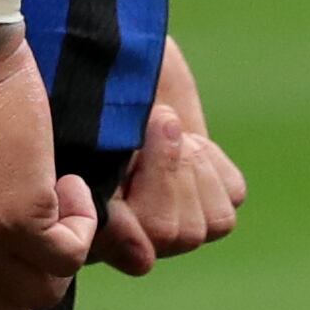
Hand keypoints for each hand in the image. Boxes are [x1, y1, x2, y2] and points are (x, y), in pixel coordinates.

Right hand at [96, 36, 246, 275]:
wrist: (119, 59)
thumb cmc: (86, 85)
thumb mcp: (80, 118)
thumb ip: (93, 161)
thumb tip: (126, 235)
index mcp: (87, 220)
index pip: (121, 250)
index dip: (127, 228)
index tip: (125, 161)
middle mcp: (132, 235)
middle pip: (171, 235)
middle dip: (167, 172)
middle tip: (153, 122)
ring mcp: (177, 223)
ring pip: (206, 225)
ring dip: (190, 166)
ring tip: (167, 129)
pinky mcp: (214, 199)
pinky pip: (230, 196)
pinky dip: (213, 162)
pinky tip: (189, 141)